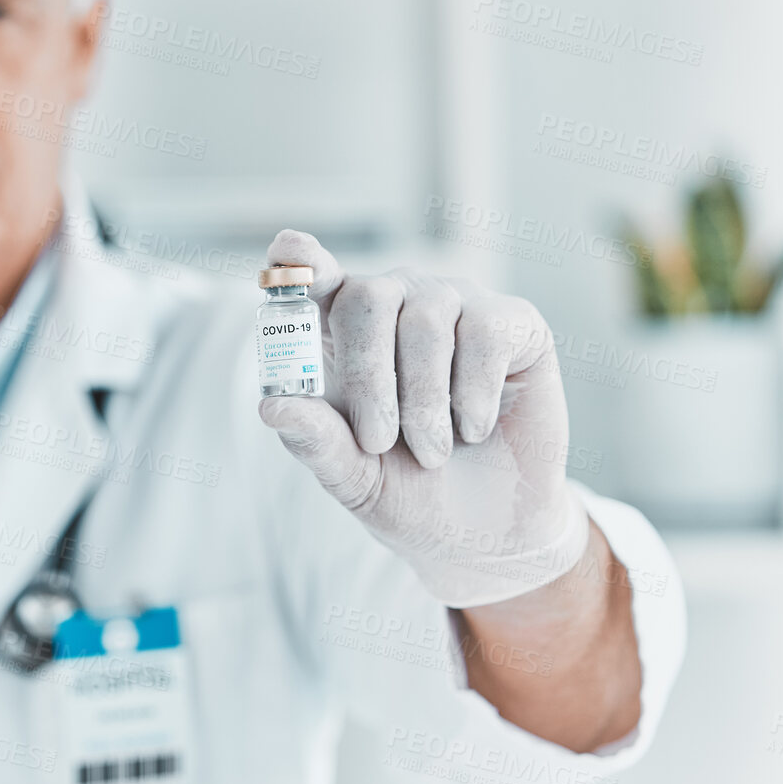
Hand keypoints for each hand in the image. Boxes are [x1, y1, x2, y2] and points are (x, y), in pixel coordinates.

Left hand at [257, 230, 589, 607]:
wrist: (487, 529)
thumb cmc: (410, 494)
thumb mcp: (353, 477)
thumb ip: (314, 440)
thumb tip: (269, 403)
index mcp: (344, 334)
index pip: (315, 278)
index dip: (302, 262)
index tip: (288, 254)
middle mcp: (397, 303)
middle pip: (367, 298)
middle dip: (368, 374)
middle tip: (379, 439)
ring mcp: (456, 305)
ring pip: (425, 321)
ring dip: (424, 400)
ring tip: (432, 452)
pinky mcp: (513, 321)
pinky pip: (483, 333)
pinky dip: (473, 394)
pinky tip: (474, 428)